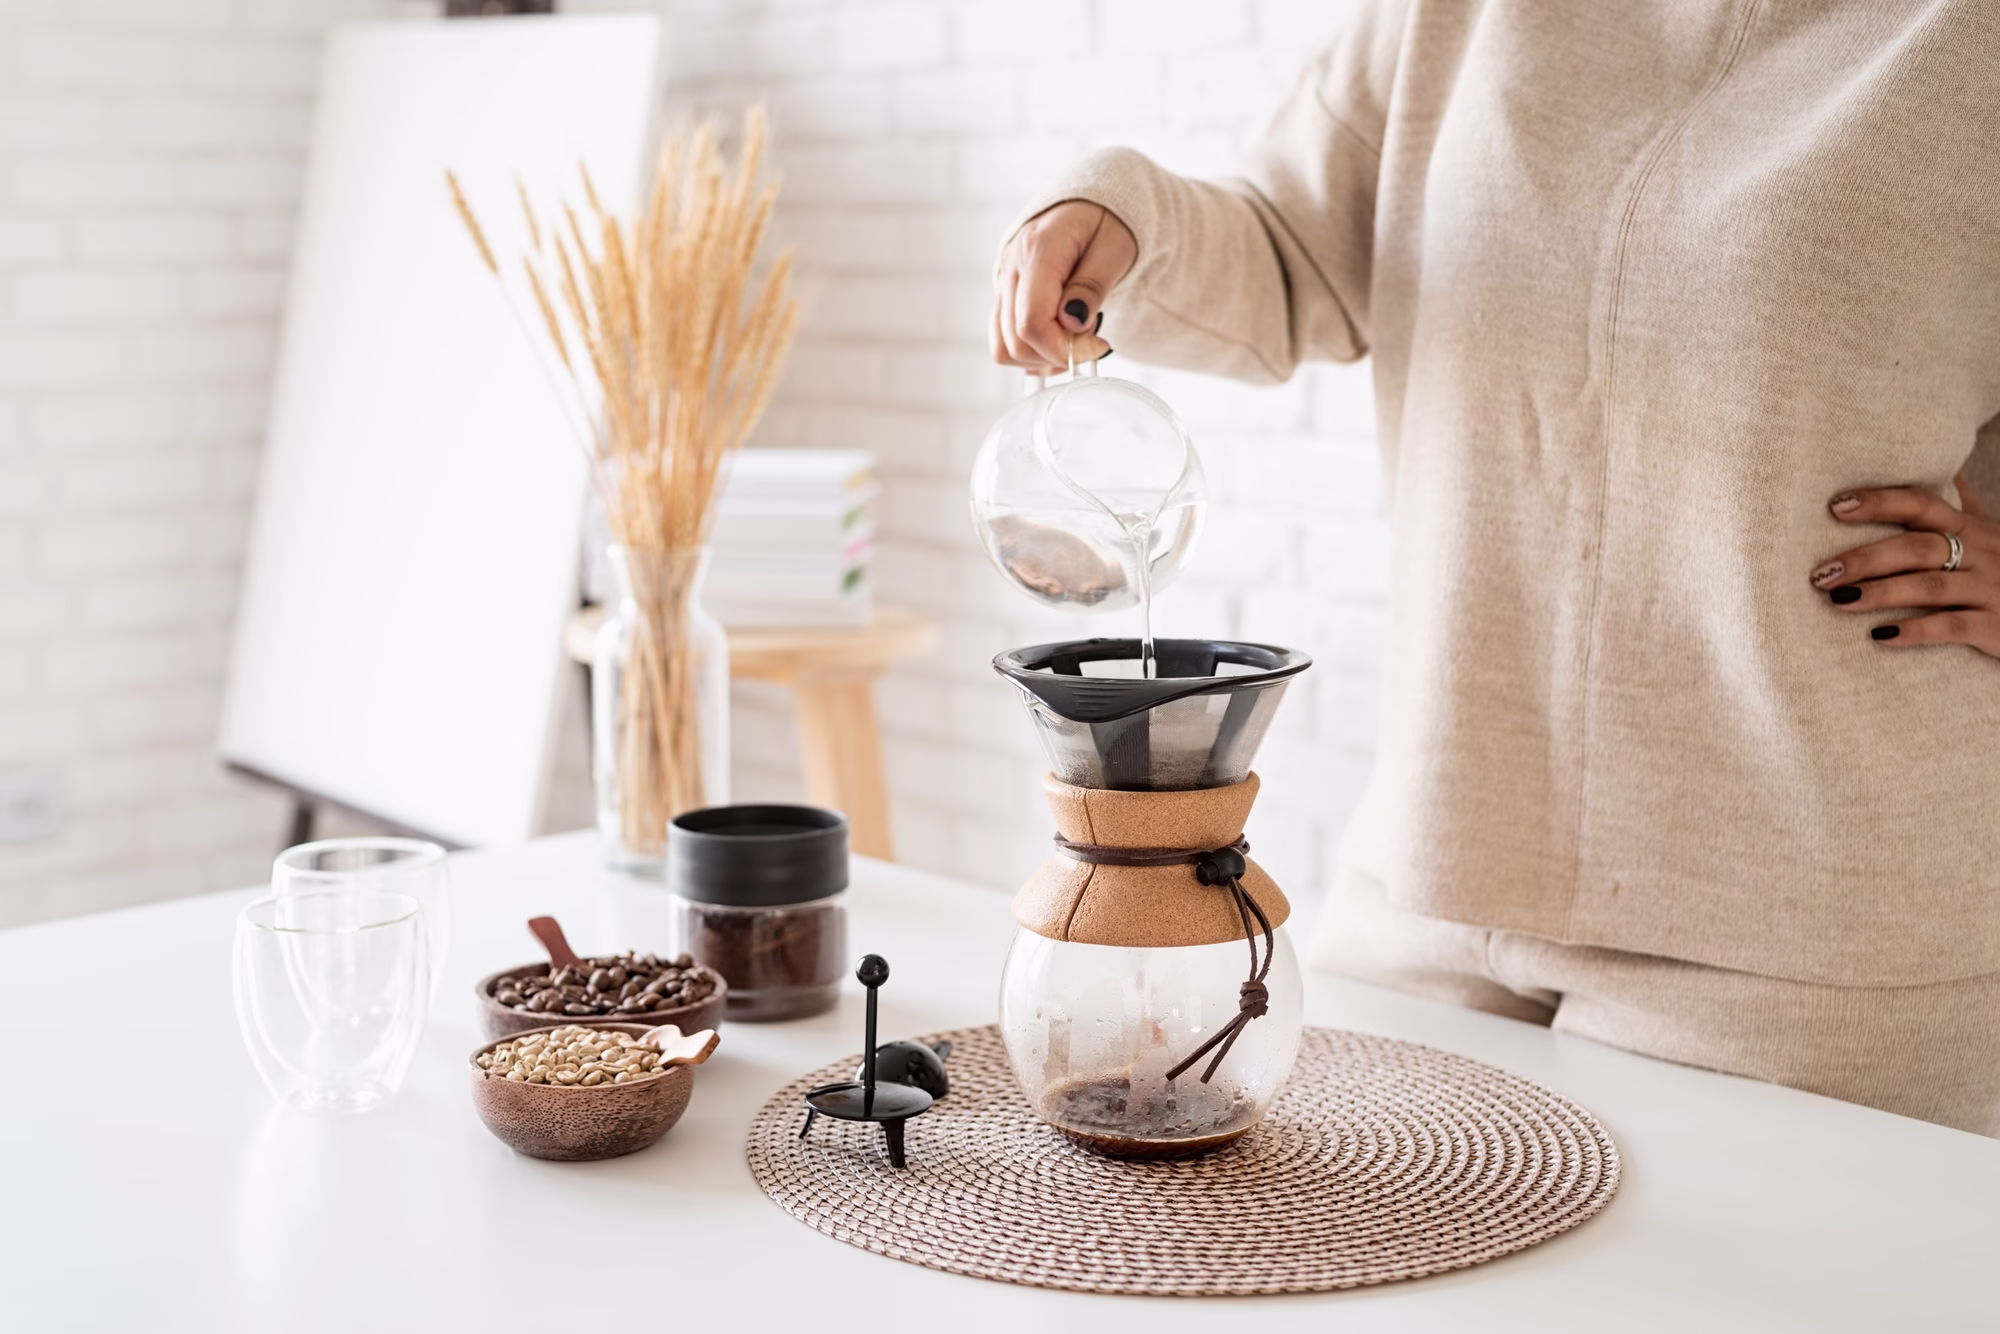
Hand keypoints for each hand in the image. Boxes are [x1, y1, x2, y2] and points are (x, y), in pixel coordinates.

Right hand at [991, 200, 1133, 373]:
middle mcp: (1010, 266)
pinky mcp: (1003, 294)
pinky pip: (1004, 340)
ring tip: (1076, 339)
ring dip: (1042, 357)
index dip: (1063, 349)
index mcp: (1036, 250)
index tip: (1098, 347)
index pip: (1032, 323)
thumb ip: (1092, 286)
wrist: (1091, 202)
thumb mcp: (1116, 248)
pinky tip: (1059, 340)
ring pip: (1004, 347)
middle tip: (1092, 340)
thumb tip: (1071, 323)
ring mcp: (1001, 281)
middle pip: (1015, 341)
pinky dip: (1031, 352)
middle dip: (1056, 355)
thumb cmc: (1108, 220)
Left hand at [1811, 475, 1999, 655]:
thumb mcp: (1985, 531)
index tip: (1835, 506)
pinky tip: (1879, 635)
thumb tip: (1933, 466)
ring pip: (1931, 587)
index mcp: (1969, 527)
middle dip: (1866, 558)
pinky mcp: (1996, 625)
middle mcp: (1980, 553)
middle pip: (1917, 547)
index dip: (1880, 502)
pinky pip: (1953, 627)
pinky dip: (1916, 631)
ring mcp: (1989, 589)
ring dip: (1881, 593)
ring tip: (1838, 601)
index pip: (1921, 504)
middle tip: (1820, 573)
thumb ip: (1956, 503)